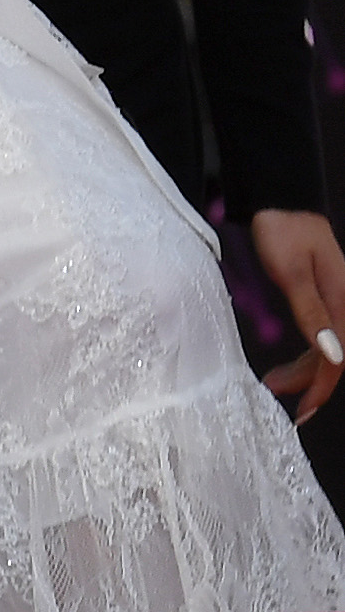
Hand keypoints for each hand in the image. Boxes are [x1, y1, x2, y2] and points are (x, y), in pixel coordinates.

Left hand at [253, 208, 344, 422]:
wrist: (280, 200)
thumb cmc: (284, 229)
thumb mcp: (291, 272)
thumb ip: (311, 312)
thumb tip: (332, 354)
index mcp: (342, 302)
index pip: (338, 358)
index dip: (321, 387)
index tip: (304, 411)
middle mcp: (343, 305)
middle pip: (334, 358)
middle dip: (310, 384)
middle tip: (284, 402)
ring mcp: (334, 301)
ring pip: (326, 349)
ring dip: (304, 370)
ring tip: (274, 383)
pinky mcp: (322, 297)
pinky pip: (319, 335)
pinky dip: (304, 353)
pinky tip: (285, 363)